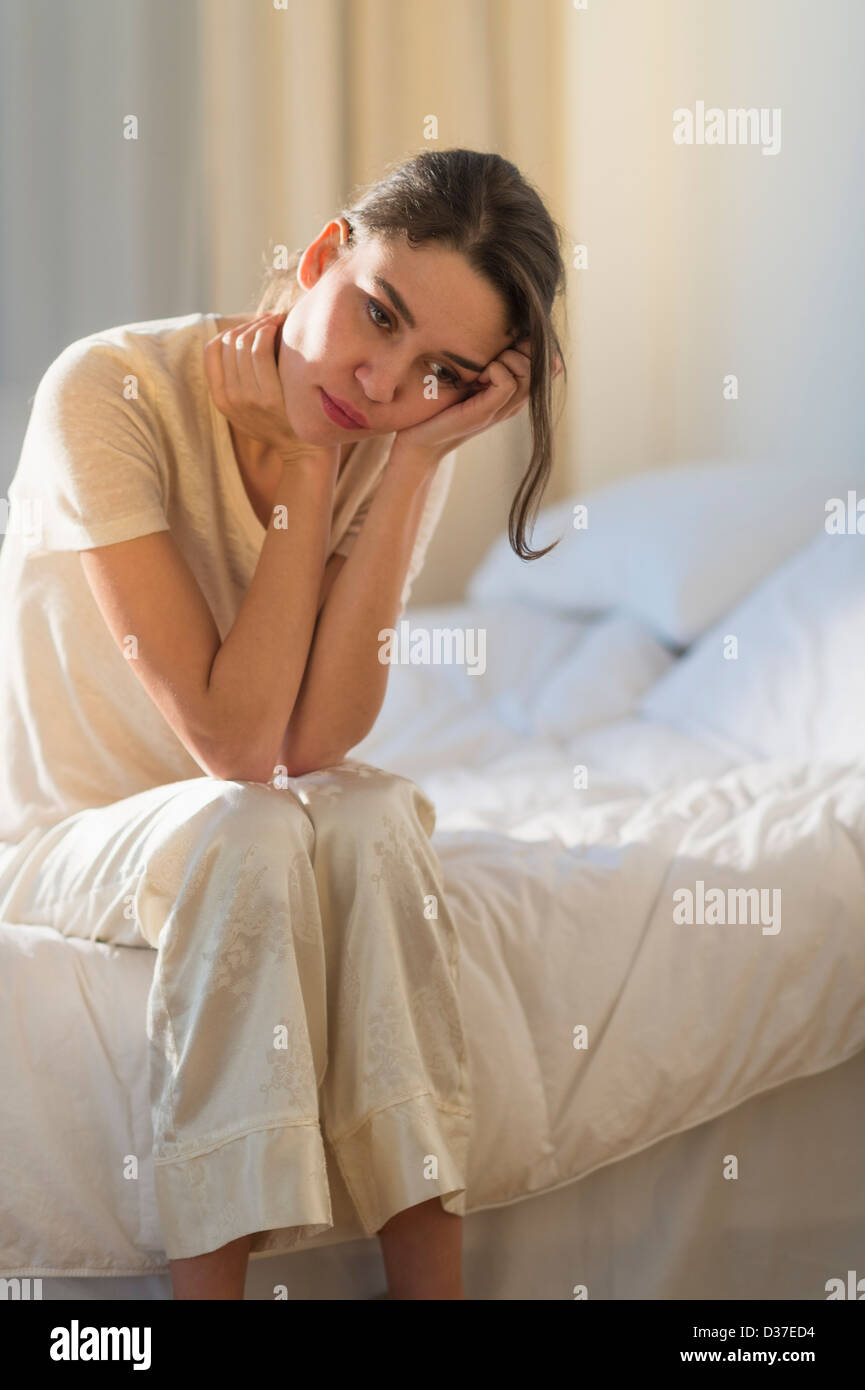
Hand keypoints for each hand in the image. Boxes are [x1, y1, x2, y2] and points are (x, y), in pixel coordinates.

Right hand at [204, 311, 336, 465]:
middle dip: (248, 323)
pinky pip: (261, 350)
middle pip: (229, 342)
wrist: (302, 449)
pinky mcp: (268, 397)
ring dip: (260, 324)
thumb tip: (236, 338)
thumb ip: (237, 381)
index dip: (230, 330)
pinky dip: (268, 331)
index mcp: (220, 398)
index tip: (249, 327)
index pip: (212, 349)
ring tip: (276, 320)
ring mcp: (247, 398)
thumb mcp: (248, 407)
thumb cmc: (280, 420)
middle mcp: (229, 398)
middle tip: (268, 318)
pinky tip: (280, 328)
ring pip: (244, 343)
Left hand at [391, 338, 562, 465]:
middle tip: (489, 358)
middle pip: (543, 363)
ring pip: (528, 371)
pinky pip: (508, 383)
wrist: (419, 441)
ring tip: (482, 369)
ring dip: (506, 359)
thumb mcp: (465, 373)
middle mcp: (514, 401)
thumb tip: (498, 324)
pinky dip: (495, 371)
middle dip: (519, 348)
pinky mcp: (486, 413)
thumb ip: (485, 357)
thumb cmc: (437, 404)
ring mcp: (502, 409)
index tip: (502, 347)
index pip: (549, 362)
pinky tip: (477, 377)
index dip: (531, 344)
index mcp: (513, 391)